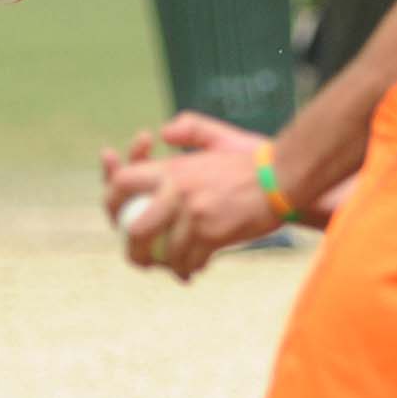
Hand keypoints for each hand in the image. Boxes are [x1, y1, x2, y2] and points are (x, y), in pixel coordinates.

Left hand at [103, 123, 284, 281]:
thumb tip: (163, 132)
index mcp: (172, 169)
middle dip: (133, 250)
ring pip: (164, 252)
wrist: (285, 179)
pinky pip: (190, 261)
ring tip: (174, 267)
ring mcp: (194, 214)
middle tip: (140, 258)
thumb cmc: (252, 160)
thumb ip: (190, 128)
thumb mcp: (217, 137)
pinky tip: (193, 269)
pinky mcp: (213, 234)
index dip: (111, 201)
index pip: (123, 182)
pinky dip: (190, 268)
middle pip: (135, 228)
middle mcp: (177, 191)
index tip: (115, 216)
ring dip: (167, 265)